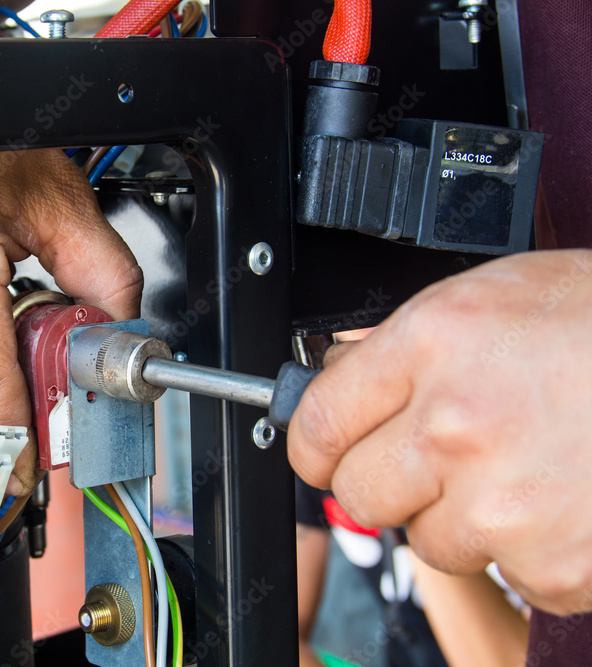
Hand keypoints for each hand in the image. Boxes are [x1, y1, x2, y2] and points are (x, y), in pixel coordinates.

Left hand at [288, 249, 591, 614]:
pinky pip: (503, 573)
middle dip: (385, 484)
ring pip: (426, 541)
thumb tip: (341, 379)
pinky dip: (527, 549)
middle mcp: (457, 423)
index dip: (315, 444)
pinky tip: (563, 499)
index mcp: (436, 344)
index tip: (323, 451)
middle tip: (436, 462)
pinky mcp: (549, 563)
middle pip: (357, 494)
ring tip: (522, 471)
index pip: (318, 421)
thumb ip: (408, 350)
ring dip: (460, 518)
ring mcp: (500, 501)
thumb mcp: (495, 301)